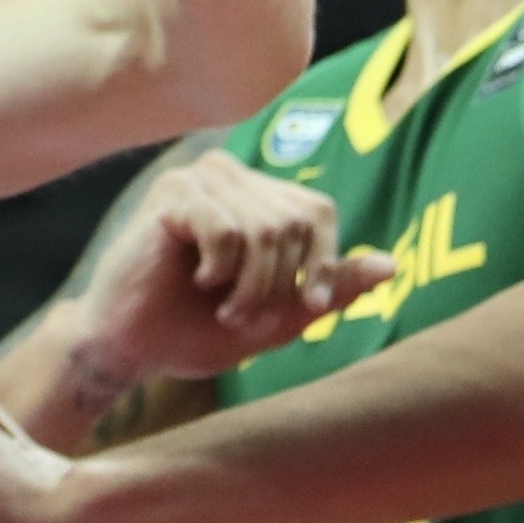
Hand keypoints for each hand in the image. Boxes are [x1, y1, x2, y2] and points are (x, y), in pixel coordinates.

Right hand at [74, 150, 394, 385]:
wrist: (133, 346)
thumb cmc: (198, 329)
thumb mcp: (280, 315)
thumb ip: (330, 289)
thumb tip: (390, 266)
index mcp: (255, 196)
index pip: (316, 210)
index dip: (324, 263)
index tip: (307, 308)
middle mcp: (228, 175)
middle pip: (294, 221)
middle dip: (280, 284)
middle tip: (245, 315)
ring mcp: (198, 179)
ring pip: (264, 229)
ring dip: (251, 287)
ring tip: (224, 307)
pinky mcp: (172, 192)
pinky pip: (228, 231)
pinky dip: (223, 273)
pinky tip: (199, 281)